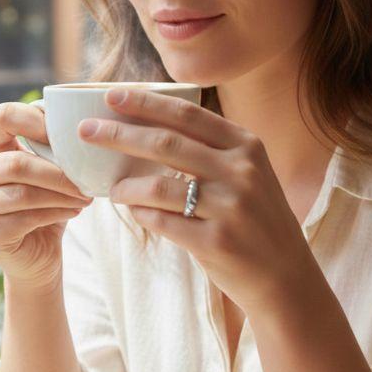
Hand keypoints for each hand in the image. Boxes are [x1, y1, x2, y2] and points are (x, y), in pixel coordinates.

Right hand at [0, 102, 93, 292]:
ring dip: (62, 195)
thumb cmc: (45, 198)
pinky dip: (56, 213)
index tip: (71, 135)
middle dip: (59, 173)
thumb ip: (53, 143)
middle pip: (17, 163)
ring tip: (85, 196)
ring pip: (24, 193)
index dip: (38, 120)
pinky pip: (26, 218)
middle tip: (86, 180)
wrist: (36, 251)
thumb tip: (82, 121)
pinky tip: (73, 211)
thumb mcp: (48, 164)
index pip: (4, 115)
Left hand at [77, 88, 314, 315]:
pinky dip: (141, 214)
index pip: (187, 115)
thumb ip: (211, 150)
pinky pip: (162, 222)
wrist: (285, 275)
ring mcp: (230, 207)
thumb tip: (149, 128)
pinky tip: (133, 211)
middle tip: (86, 130)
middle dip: (119, 133)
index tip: (111, 95)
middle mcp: (240, 171)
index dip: (146, 103)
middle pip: (166, 143)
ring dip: (125, 185)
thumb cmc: (256, 218)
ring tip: (109, 188)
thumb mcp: (248, 173)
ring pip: (158, 186)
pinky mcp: (216, 242)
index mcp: (246, 146)